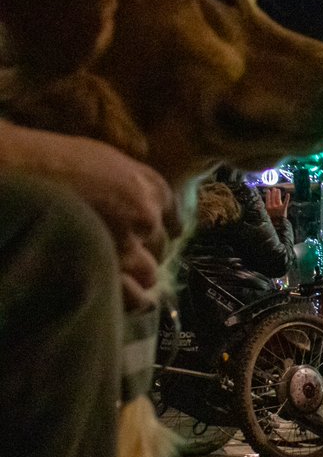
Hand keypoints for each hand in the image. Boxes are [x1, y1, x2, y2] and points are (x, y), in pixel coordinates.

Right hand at [0, 121, 178, 309]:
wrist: (13, 177)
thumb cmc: (51, 161)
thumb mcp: (102, 157)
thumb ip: (129, 180)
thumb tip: (137, 194)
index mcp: (148, 187)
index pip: (173, 217)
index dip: (160, 227)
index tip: (150, 234)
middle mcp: (145, 218)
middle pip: (161, 247)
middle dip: (145, 251)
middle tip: (123, 254)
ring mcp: (126, 248)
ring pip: (149, 274)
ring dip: (137, 276)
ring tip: (116, 275)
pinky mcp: (105, 274)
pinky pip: (134, 297)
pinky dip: (132, 299)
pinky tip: (125, 298)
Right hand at [263, 187, 290, 219]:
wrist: (277, 226)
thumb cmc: (272, 221)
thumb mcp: (266, 215)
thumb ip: (266, 210)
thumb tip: (262, 205)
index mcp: (268, 208)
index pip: (268, 199)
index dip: (268, 195)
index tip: (268, 190)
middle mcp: (272, 206)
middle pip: (273, 198)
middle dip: (274, 193)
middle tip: (274, 188)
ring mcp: (278, 207)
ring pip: (278, 199)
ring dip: (278, 194)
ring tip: (278, 190)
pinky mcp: (283, 209)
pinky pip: (285, 202)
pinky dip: (287, 198)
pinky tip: (288, 194)